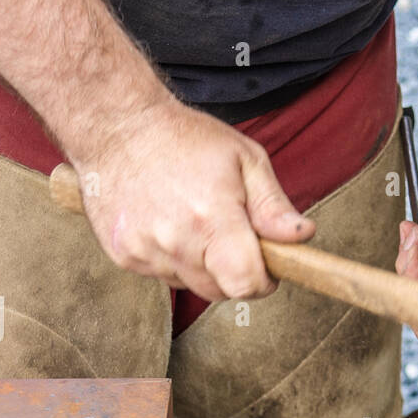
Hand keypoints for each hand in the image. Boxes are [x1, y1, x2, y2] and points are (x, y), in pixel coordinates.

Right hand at [73, 97, 314, 302]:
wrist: (116, 126)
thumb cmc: (185, 138)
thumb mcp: (244, 159)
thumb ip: (274, 206)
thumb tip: (301, 237)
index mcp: (211, 218)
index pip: (245, 284)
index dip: (263, 283)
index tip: (266, 267)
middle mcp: (175, 242)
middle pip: (220, 292)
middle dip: (234, 273)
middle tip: (232, 236)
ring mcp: (146, 251)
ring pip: (191, 285)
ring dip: (202, 266)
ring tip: (195, 222)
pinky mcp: (125, 256)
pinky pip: (163, 275)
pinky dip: (173, 259)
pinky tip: (168, 224)